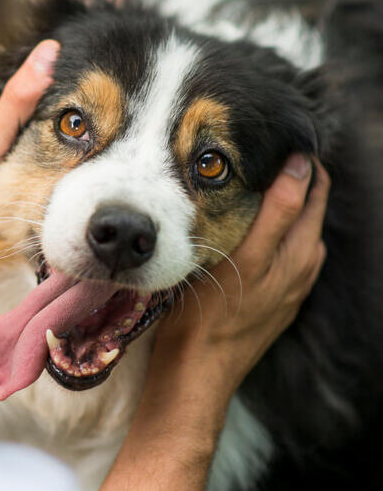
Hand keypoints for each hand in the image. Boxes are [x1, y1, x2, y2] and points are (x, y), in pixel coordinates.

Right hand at [155, 155, 329, 393]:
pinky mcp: (273, 300)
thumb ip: (278, 214)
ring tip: (255, 188)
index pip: (314, 192)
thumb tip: (300, 169)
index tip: (276, 143)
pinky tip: (251, 232)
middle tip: (260, 159)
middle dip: (293, 181)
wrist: (198, 369)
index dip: (302, 164)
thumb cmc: (212, 314)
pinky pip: (283, 255)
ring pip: (296, 233)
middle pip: (309, 210)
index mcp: (300, 253)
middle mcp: (302, 268)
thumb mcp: (246, 259)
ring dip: (284, 206)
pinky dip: (275, 232)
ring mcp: (289, 287)